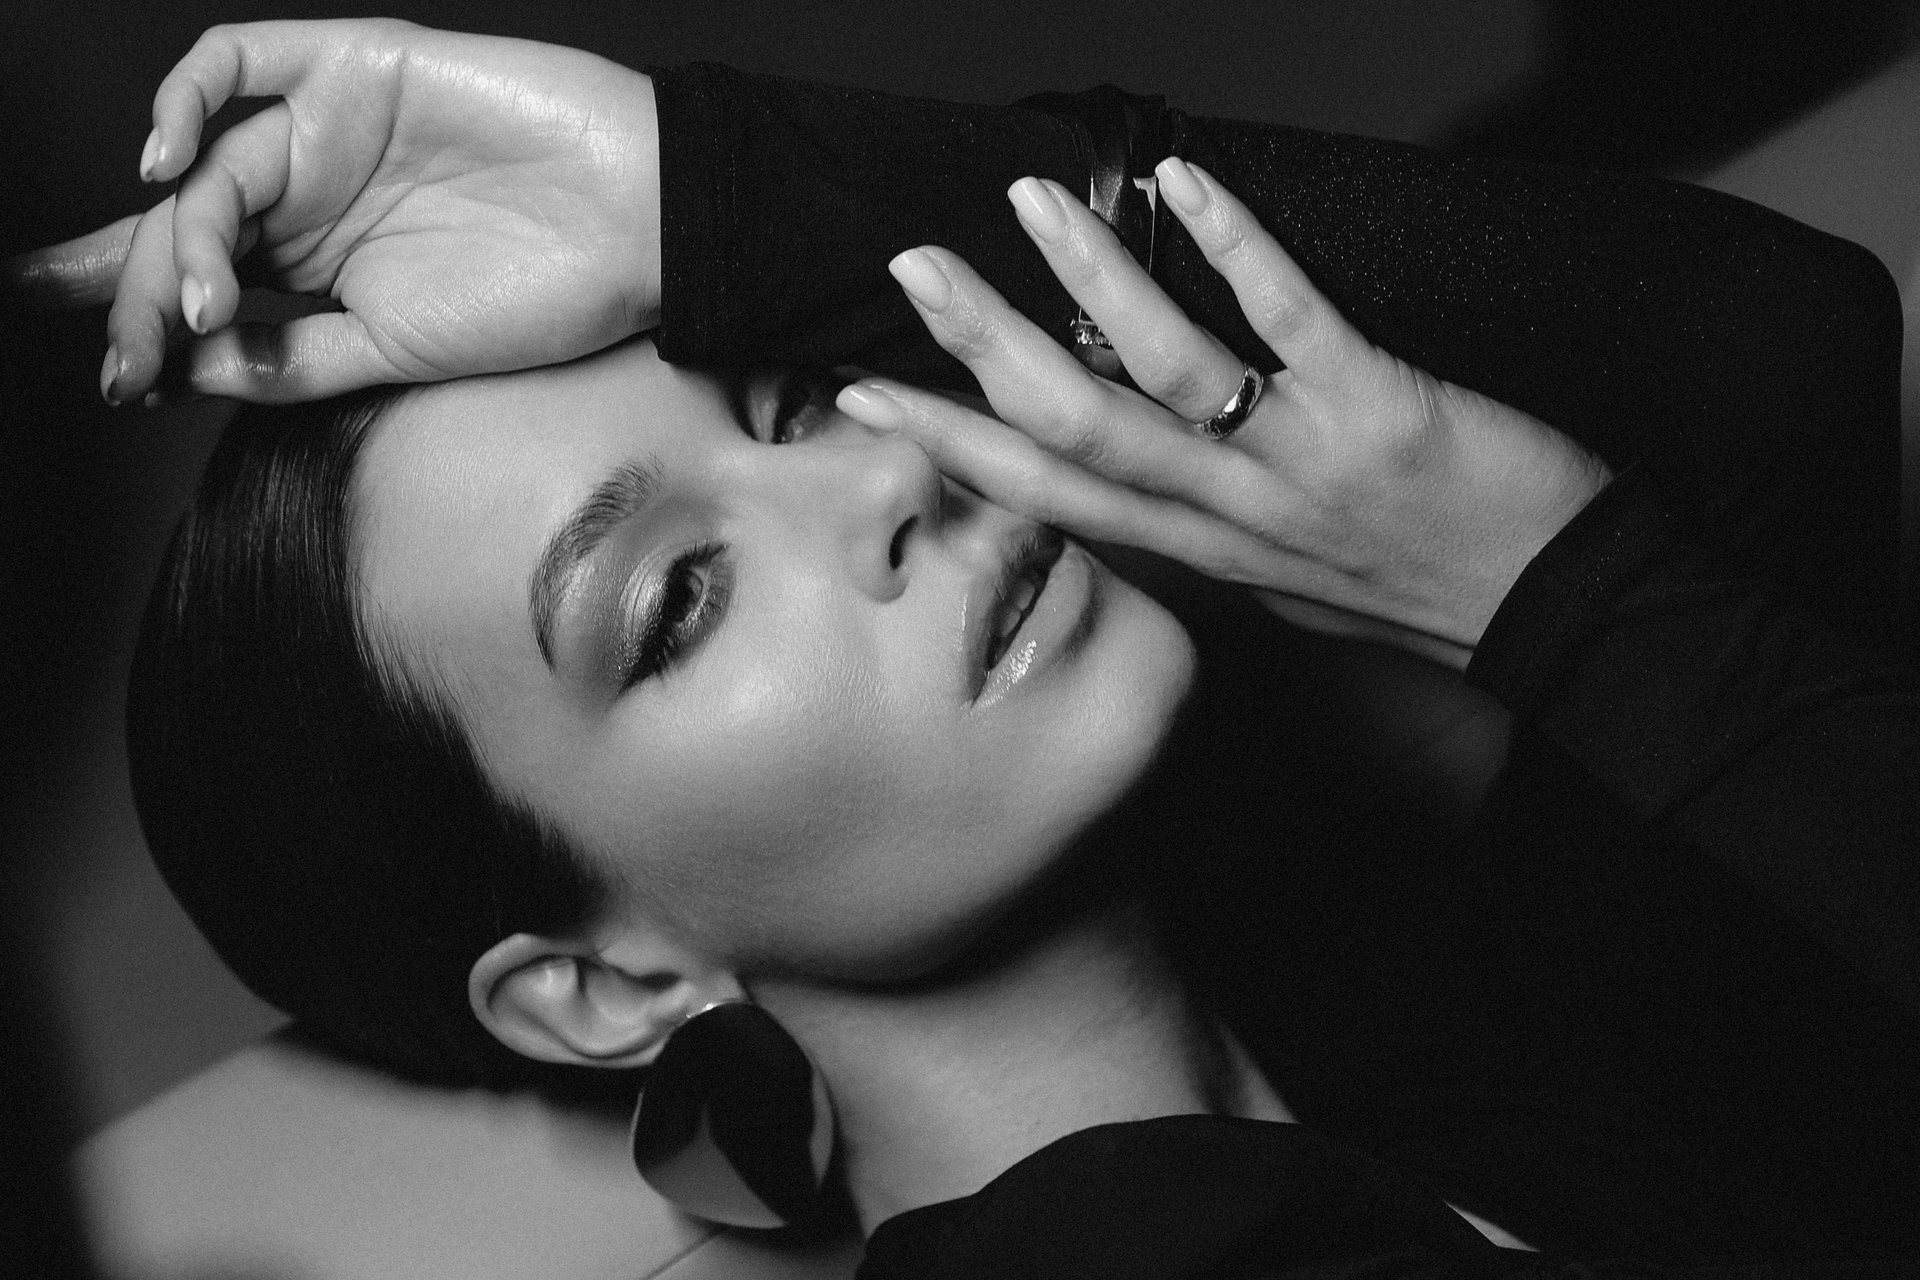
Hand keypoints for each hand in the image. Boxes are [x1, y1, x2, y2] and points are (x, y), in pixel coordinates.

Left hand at [9, 19, 658, 403]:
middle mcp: (312, 194)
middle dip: (139, 295)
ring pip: (204, 167)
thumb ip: (293, 359)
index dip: (145, 325)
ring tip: (192, 300)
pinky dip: (183, 99)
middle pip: (186, 231)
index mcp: (323, 264)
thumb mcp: (400, 354)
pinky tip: (167, 162)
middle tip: (126, 359)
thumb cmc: (546, 296)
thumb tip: (189, 371)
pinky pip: (237, 60)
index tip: (118, 383)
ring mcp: (326, 128)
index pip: (204, 286)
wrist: (639, 226)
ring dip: (175, 237)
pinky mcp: (352, 63)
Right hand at [834, 162, 1611, 667]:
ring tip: (1027, 203)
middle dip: (980, 351)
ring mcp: (1301, 462)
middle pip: (1076, 431)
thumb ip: (1207, 529)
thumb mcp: (1288, 588)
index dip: (948, 446)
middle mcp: (1232, 515)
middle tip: (910, 270)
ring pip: (1164, 373)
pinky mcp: (1380, 409)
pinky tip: (1187, 179)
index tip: (863, 397)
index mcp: (1203, 553)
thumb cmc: (1422, 592)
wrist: (1561, 616)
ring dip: (1086, 279)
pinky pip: (1291, 319)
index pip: (1048, 496)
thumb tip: (1145, 480)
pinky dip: (1235, 242)